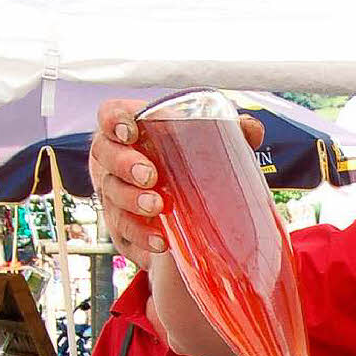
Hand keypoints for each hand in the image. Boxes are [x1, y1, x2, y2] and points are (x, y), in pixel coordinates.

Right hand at [89, 98, 264, 262]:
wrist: (182, 211)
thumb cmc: (188, 164)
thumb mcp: (209, 145)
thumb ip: (230, 131)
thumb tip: (251, 129)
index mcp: (133, 131)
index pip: (110, 115)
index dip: (114, 120)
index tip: (131, 131)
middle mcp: (115, 159)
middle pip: (105, 155)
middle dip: (124, 164)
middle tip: (150, 176)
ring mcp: (114, 192)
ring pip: (111, 194)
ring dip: (132, 201)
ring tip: (157, 207)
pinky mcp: (121, 225)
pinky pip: (123, 230)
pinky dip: (142, 235)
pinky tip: (161, 240)